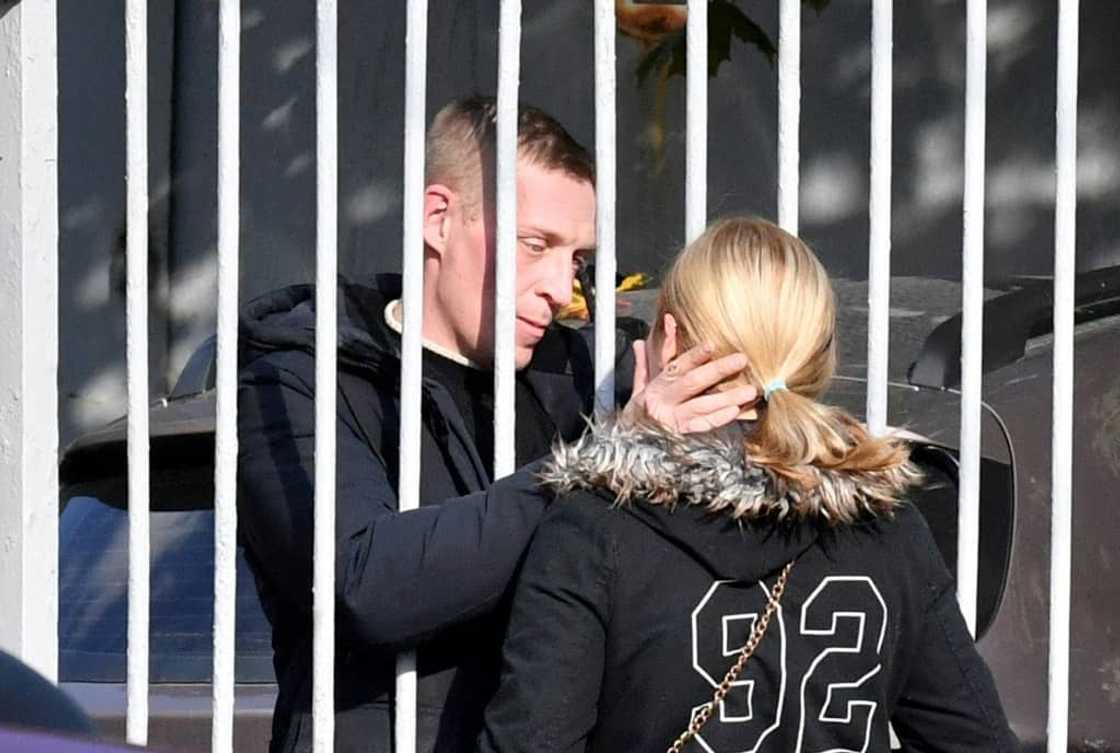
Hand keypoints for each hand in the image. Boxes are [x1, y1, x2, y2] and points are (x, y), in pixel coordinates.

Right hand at [623, 340, 757, 433]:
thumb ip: (643, 364)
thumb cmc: (636, 415)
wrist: (625, 446)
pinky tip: (734, 412)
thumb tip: (639, 343)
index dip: (693, 355)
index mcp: (655, 386)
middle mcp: (664, 401)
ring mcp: (672, 419)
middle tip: (741, 360)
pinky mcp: (680, 435)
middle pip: (693, 382)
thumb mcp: (638, 388)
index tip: (711, 345)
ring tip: (750, 391)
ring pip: (702, 405)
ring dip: (727, 397)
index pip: (676, 365)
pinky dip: (718, 419)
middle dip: (718, 370)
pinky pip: (701, 426)